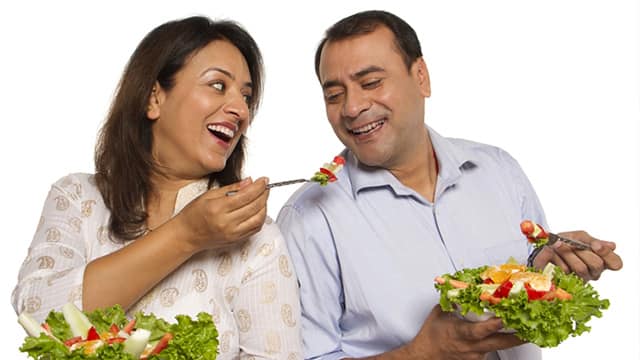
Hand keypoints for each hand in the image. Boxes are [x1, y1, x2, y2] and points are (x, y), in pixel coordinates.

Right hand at [174, 177, 268, 252]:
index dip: (258, 186)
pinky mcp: (236, 240)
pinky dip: (261, 218)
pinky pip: (255, 229)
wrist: (186, 235)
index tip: (264, 180)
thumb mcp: (209, 195)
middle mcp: (226, 222)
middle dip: (264, 194)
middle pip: (255, 206)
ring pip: (258, 219)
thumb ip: (231, 188)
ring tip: (263, 198)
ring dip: (265, 206)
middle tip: (265, 187)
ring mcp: (232, 233)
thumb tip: (249, 181)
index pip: (246, 195)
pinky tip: (259, 210)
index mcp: (218, 208)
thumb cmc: (193, 215)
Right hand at [404, 305, 523, 359]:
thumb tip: (465, 288)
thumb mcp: (441, 313)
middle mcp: (471, 346)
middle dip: (518, 336)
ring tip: (524, 330)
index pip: (481, 330)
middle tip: (533, 328)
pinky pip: (491, 351)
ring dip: (510, 339)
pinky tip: (504, 337)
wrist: (425, 356)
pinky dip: (498, 343)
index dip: (494, 324)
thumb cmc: (431, 336)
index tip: (506, 317)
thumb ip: (455, 301)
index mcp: (461, 333)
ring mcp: (476, 355)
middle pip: (500, 343)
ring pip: (498, 347)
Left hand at [532, 230, 622, 280]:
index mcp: (602, 260)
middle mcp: (594, 272)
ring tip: (558, 246)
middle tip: (569, 243)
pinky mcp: (567, 284)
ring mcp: (581, 279)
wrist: (544, 249)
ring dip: (567, 253)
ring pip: (581, 268)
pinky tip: (553, 255)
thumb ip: (593, 241)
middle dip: (581, 251)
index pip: (616, 263)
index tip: (595, 245)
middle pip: (596, 264)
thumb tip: (612, 246)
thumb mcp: (579, 237)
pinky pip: (565, 272)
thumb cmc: (565, 242)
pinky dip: (557, 259)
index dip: (607, 254)